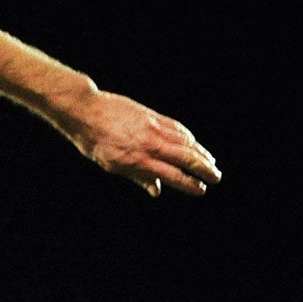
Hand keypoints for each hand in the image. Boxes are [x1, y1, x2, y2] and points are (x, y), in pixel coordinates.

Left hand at [63, 89, 219, 197]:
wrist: (87, 110)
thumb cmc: (95, 142)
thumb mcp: (112, 166)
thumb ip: (138, 178)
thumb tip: (157, 191)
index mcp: (139, 161)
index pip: (173, 176)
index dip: (190, 185)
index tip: (201, 190)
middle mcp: (150, 144)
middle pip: (186, 158)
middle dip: (204, 169)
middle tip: (216, 178)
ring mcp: (154, 128)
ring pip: (186, 141)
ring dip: (201, 153)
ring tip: (212, 162)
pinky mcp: (153, 116)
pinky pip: (177, 127)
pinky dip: (189, 137)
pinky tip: (194, 143)